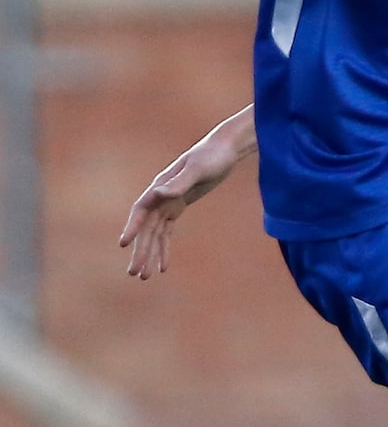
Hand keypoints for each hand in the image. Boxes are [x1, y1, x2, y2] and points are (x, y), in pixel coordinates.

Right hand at [118, 122, 247, 279]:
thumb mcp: (198, 169)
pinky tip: (163, 266)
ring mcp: (168, 203)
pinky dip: (164, 248)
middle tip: (135, 274)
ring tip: (144, 276)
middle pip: (146, 229)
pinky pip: (166, 231)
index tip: (123, 243)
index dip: (132, 227)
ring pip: (155, 234)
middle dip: (140, 251)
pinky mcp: (178, 207)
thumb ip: (179, 182)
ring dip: (149, 254)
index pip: (141, 211)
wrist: (224, 150)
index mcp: (160, 187)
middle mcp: (159, 196)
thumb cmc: (211, 157)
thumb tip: (158, 193)